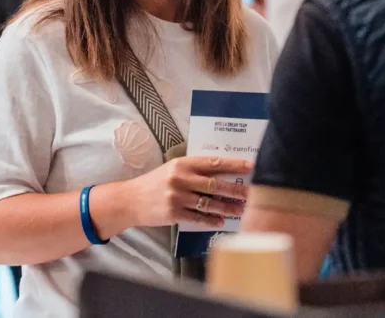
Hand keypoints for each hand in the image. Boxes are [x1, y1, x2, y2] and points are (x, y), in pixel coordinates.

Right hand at [125, 156, 251, 228]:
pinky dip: (211, 220)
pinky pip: (197, 218)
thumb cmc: (155, 183)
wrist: (131, 199)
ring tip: (241, 210)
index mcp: (183, 164)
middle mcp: (181, 178)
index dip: (233, 165)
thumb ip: (193, 170)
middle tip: (253, 193)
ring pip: (209, 203)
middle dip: (236, 189)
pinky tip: (221, 222)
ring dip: (227, 207)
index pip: (213, 163)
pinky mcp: (173, 213)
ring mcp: (177, 196)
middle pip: (215, 184)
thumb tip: (221, 173)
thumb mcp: (172, 169)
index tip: (250, 166)